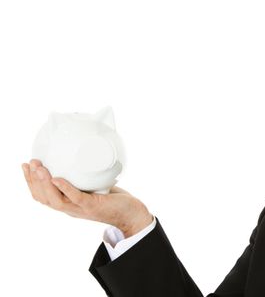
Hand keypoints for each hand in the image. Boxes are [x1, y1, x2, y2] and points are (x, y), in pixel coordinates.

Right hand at [22, 159, 152, 237]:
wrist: (131, 215)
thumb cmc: (114, 200)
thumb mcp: (94, 187)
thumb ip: (85, 177)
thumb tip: (81, 156)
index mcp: (68, 205)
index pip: (42, 197)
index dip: (30, 183)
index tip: (26, 166)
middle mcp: (71, 209)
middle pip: (44, 199)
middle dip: (33, 181)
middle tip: (30, 163)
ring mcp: (81, 209)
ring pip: (56, 200)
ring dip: (45, 183)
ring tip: (40, 168)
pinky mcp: (93, 206)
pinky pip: (76, 198)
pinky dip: (65, 188)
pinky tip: (58, 179)